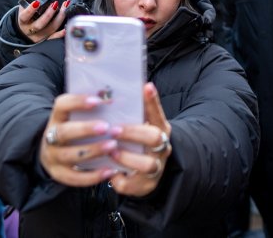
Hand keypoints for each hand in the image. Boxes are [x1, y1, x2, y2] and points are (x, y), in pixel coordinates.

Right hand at [17, 0, 63, 42]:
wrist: (24, 31)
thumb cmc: (26, 17)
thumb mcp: (24, 7)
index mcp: (23, 21)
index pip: (25, 16)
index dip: (31, 10)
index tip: (37, 2)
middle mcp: (30, 30)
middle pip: (40, 24)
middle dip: (48, 14)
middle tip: (55, 4)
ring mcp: (39, 36)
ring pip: (50, 29)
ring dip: (59, 18)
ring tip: (65, 7)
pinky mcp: (46, 39)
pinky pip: (54, 38)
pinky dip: (60, 34)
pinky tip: (66, 27)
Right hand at [38, 94, 118, 187]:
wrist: (52, 153)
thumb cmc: (74, 130)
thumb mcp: (75, 118)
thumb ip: (91, 110)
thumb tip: (113, 98)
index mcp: (57, 118)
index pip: (61, 105)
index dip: (78, 102)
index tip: (97, 101)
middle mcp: (50, 137)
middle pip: (64, 132)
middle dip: (86, 129)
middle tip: (107, 127)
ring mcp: (53, 157)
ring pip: (70, 155)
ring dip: (93, 151)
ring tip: (113, 147)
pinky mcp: (59, 174)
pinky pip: (75, 178)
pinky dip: (93, 176)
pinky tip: (110, 171)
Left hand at [110, 83, 173, 197]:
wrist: (147, 174)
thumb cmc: (139, 144)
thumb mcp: (142, 127)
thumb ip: (136, 113)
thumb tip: (123, 88)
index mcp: (161, 130)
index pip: (159, 113)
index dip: (153, 101)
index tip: (145, 87)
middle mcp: (162, 148)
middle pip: (155, 138)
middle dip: (133, 133)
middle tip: (113, 130)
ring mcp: (155, 168)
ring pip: (148, 164)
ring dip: (127, 157)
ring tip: (111, 151)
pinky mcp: (144, 185)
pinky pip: (131, 185)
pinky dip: (119, 179)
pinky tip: (111, 172)